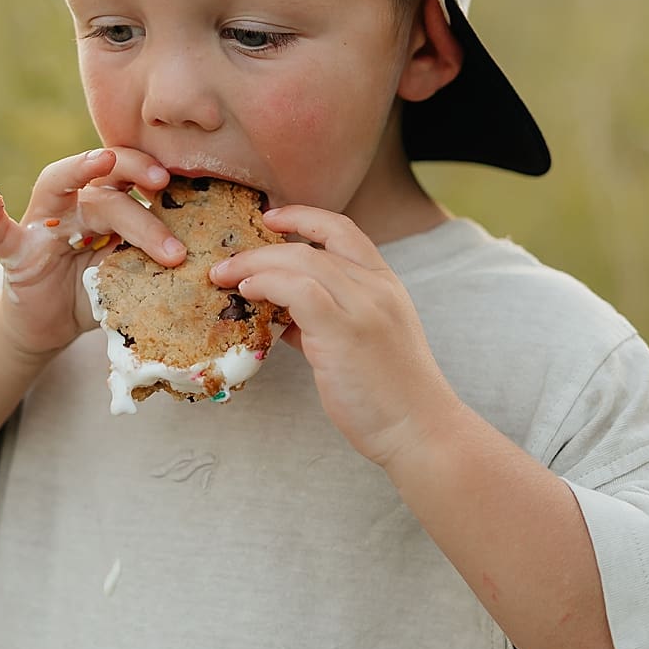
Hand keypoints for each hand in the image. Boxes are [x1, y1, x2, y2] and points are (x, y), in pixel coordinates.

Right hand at [0, 147, 186, 360]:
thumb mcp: (127, 275)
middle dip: (134, 182)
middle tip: (163, 185)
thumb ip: (150, 260)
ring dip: (79, 170)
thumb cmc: (94, 291)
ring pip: (58, 187)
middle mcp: (73, 206)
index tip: (178, 180)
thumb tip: (208, 261)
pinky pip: (0, 231)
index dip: (150, 172)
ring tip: (101, 161)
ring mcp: (41, 225)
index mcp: (104, 207)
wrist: (51, 326)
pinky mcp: (15, 252)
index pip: (128, 179)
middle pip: (104, 184)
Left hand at [209, 206, 457, 471]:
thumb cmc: (390, 394)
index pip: (343, 230)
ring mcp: (362, 307)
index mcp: (385, 284)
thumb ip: (325, 320)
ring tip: (226, 278)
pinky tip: (249, 294)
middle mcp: (376, 288)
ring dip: (254, 266)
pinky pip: (297, 290)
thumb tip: (281, 314)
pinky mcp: (344, 331)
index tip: (272, 219)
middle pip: (310, 246)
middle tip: (228, 265)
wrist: (421, 430)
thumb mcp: (363, 342)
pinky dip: (267, 284)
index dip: (304, 217)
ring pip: (299, 262)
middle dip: (261, 249)